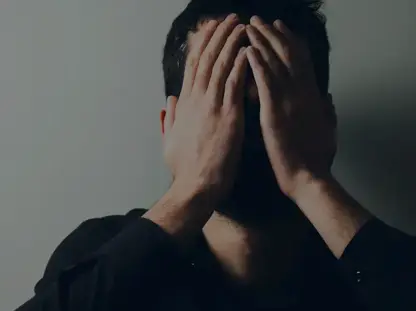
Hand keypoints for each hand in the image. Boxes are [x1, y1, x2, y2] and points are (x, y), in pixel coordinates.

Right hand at [163, 15, 250, 203]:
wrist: (195, 188)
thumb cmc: (185, 171)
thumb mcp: (169, 141)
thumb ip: (169, 119)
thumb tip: (167, 103)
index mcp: (185, 105)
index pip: (192, 67)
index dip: (201, 46)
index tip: (209, 30)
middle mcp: (196, 100)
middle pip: (206, 59)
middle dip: (218, 36)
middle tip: (229, 18)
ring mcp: (211, 106)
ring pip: (220, 65)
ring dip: (231, 42)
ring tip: (241, 25)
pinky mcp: (227, 116)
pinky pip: (235, 83)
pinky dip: (241, 64)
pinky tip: (248, 49)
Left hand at [245, 17, 335, 199]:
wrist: (309, 178)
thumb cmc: (318, 160)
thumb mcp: (329, 130)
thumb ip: (328, 111)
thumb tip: (328, 96)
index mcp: (313, 96)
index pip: (302, 60)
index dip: (291, 41)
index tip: (280, 28)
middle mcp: (303, 93)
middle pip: (288, 54)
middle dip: (272, 34)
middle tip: (259, 20)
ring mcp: (290, 101)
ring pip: (276, 63)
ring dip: (262, 42)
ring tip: (249, 27)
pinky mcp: (275, 112)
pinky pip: (265, 82)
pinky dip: (257, 64)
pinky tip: (247, 50)